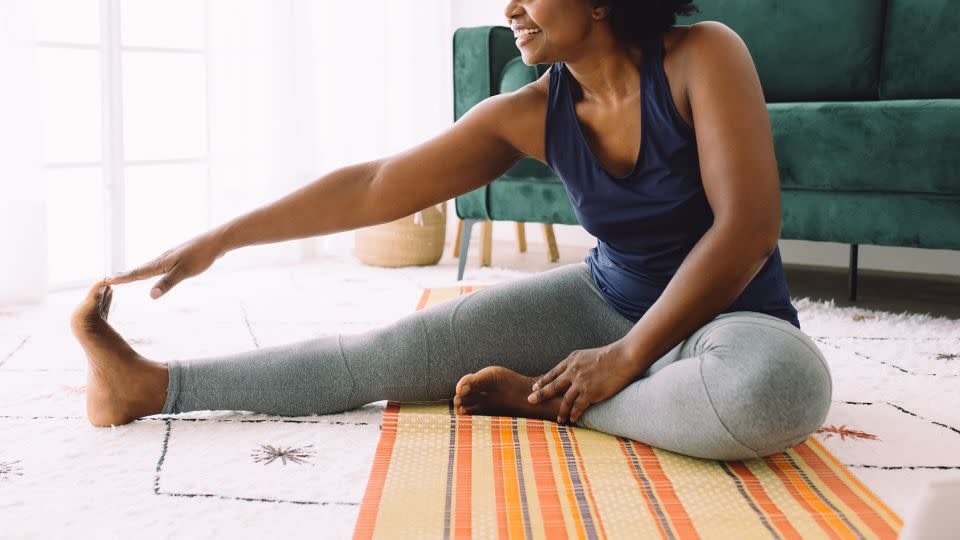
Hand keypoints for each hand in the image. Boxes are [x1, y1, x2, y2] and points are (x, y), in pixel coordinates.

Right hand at [104, 228, 227, 298]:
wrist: (216, 241)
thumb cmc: (201, 256)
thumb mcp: (184, 272)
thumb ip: (168, 283)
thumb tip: (151, 296)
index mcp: (161, 263)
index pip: (138, 273)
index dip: (123, 278)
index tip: (106, 280)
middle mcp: (162, 259)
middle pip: (140, 269)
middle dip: (125, 275)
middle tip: (109, 278)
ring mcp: (170, 257)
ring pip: (149, 266)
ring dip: (136, 272)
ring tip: (126, 275)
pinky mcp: (179, 257)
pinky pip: (159, 265)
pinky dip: (150, 269)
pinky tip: (154, 270)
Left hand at [527, 343, 638, 424]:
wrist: (623, 357)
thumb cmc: (611, 355)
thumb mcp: (589, 355)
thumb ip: (580, 364)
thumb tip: (576, 370)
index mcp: (572, 360)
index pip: (553, 372)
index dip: (543, 381)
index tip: (534, 387)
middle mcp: (573, 371)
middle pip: (553, 386)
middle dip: (540, 394)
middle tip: (530, 401)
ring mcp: (580, 383)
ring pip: (565, 400)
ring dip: (560, 411)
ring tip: (558, 419)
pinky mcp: (590, 393)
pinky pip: (578, 407)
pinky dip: (574, 414)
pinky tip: (572, 419)